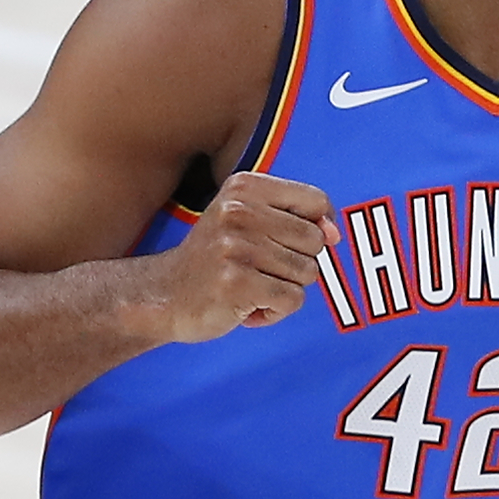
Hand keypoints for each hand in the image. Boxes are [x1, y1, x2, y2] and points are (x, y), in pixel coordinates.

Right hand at [150, 171, 339, 341]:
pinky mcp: (237, 284)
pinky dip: (276, 311)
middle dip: (297, 263)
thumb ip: (297, 219)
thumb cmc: (216, 259)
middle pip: (315, 241)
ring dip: (285, 289)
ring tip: (251, 287)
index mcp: (244, 188)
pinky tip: (248, 307)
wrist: (163, 295)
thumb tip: (335, 234)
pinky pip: (292, 300)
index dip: (320, 226)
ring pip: (307, 273)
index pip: (315, 200)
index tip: (298, 244)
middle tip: (261, 270)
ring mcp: (236, 247)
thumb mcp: (248, 221)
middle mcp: (238, 211)